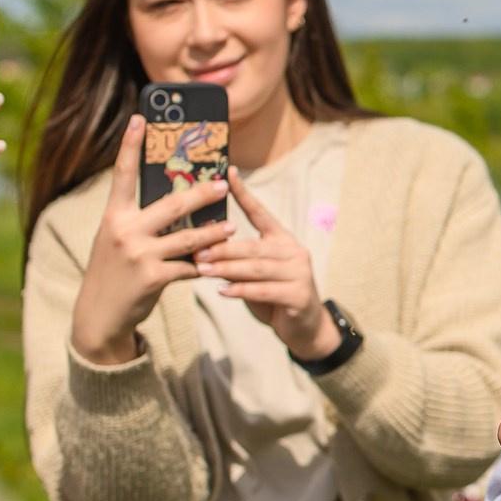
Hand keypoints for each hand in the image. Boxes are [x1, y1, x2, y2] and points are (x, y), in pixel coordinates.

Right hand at [67, 116, 236, 365]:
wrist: (99, 314)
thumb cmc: (114, 271)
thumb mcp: (118, 240)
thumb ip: (141, 220)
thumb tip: (179, 202)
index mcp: (114, 216)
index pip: (123, 174)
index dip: (131, 144)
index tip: (141, 117)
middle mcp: (123, 230)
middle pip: (171, 204)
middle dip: (200, 194)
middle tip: (223, 184)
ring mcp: (138, 254)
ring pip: (187, 238)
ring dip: (213, 233)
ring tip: (230, 226)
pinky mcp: (152, 278)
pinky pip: (188, 267)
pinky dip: (204, 266)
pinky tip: (217, 266)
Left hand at [194, 168, 335, 360]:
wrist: (304, 326)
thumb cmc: (273, 295)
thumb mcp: (254, 274)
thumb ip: (237, 260)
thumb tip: (204, 245)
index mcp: (282, 239)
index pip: (260, 212)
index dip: (244, 193)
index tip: (228, 174)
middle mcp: (294, 251)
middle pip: (253, 245)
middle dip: (222, 248)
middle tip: (196, 251)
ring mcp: (299, 272)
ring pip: (256, 268)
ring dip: (227, 269)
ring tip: (203, 271)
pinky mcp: (298, 295)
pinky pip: (264, 290)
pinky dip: (241, 291)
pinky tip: (223, 292)